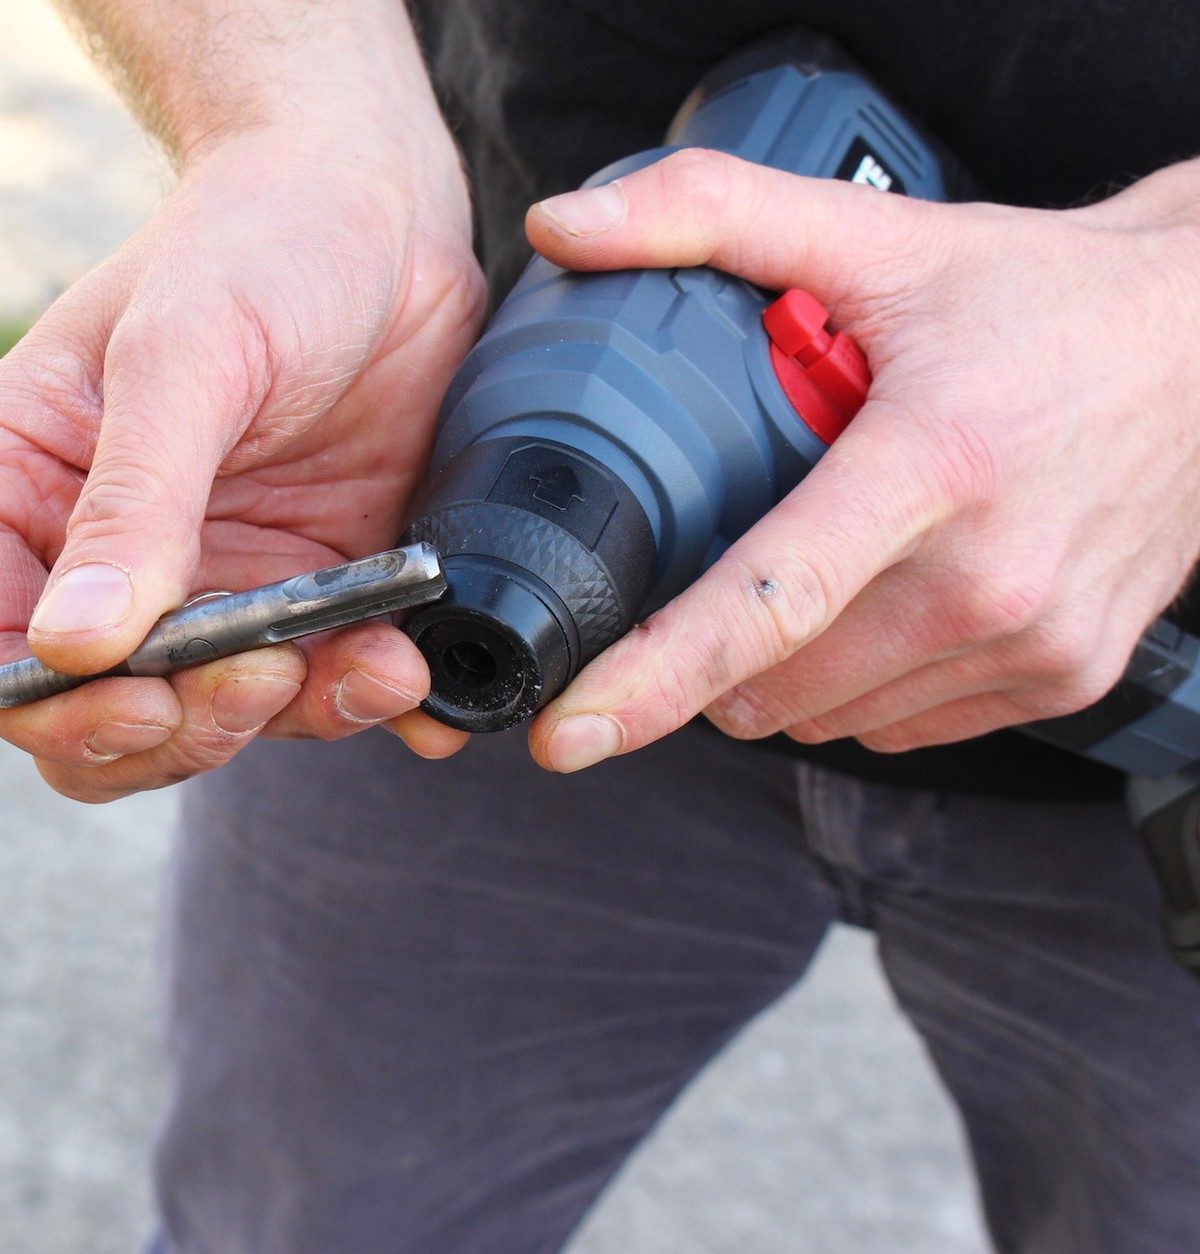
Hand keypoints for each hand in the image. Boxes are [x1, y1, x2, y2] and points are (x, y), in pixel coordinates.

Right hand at [0, 130, 483, 799]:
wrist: (380, 206)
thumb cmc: (256, 242)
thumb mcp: (184, 354)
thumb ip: (133, 502)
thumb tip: (74, 646)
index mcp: (12, 489)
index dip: (55, 708)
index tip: (146, 700)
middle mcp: (91, 555)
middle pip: (93, 718)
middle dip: (178, 726)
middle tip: (266, 676)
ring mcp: (199, 583)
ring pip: (207, 722)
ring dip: (285, 717)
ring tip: (372, 662)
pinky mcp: (295, 591)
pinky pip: (312, 689)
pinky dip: (360, 699)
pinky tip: (411, 675)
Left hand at [519, 151, 1199, 770]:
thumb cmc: (1043, 299)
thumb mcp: (880, 236)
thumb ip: (711, 215)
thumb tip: (564, 226)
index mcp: (934, 465)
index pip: (769, 601)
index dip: (654, 675)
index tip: (569, 731)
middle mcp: (992, 575)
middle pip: (774, 682)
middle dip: (708, 651)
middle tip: (721, 556)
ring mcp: (1037, 640)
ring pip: (829, 716)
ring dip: (784, 671)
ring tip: (820, 562)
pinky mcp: (1068, 678)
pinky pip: (903, 724)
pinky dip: (860, 683)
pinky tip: (886, 596)